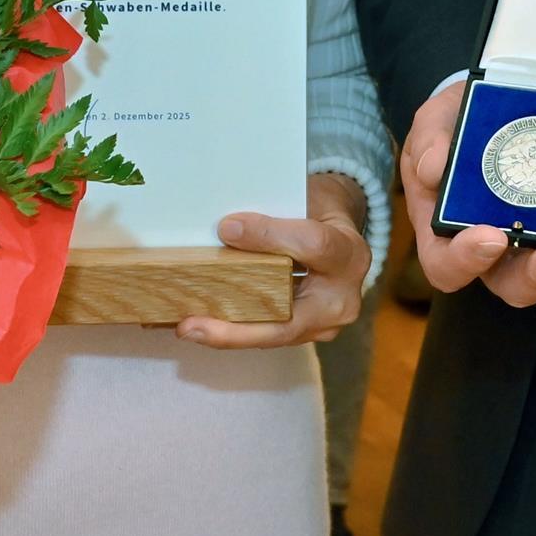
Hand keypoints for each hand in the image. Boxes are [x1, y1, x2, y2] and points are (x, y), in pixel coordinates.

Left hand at [181, 172, 373, 348]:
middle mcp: (342, 299)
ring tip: (186, 327)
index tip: (226, 228)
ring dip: (226, 335)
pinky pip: (267, 335)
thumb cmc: (318, 211)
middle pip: (287, 322)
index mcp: (349, 254)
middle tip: (190, 326)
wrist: (339, 237)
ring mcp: (324, 324)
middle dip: (235, 329)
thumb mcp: (305, 199)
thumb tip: (225, 230)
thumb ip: (274, 214)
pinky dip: (233, 332)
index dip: (269, 236)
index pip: (312, 246)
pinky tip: (198, 326)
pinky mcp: (304, 333)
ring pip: (272, 336)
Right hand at [399, 81, 535, 307]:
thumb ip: (431, 141)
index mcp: (447, 232)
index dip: (467, 261)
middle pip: (518, 283)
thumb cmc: (453, 128)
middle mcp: (496, 249)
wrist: (491, 107)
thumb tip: (434, 168)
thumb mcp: (434, 123)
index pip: (448, 267)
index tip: (491, 236)